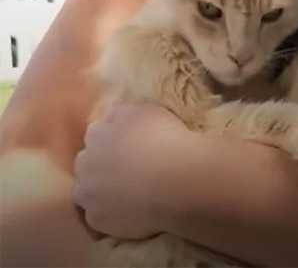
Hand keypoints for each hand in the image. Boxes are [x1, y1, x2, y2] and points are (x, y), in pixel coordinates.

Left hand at [73, 102, 188, 238]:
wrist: (177, 179)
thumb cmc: (166, 139)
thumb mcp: (145, 110)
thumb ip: (122, 112)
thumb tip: (112, 114)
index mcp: (97, 134)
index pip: (96, 134)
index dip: (112, 139)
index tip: (128, 144)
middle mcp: (85, 163)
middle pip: (86, 163)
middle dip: (100, 164)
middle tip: (128, 168)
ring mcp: (88, 194)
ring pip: (88, 192)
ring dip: (100, 191)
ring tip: (127, 193)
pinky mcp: (98, 220)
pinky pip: (99, 217)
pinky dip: (111, 214)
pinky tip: (131, 211)